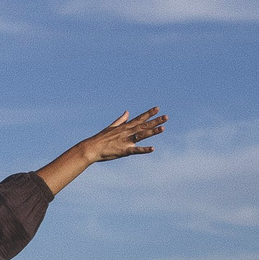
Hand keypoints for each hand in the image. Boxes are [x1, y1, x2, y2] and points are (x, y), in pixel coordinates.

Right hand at [36, 106, 165, 195]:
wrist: (91, 148)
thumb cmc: (101, 138)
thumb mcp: (111, 127)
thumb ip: (121, 120)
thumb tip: (128, 112)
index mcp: (125, 127)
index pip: (139, 119)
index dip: (149, 113)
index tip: (158, 108)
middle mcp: (127, 132)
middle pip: (144, 126)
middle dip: (155, 121)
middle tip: (167, 117)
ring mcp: (126, 141)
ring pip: (142, 135)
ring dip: (152, 132)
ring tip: (163, 128)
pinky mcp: (124, 151)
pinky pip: (136, 150)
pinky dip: (144, 149)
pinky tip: (152, 148)